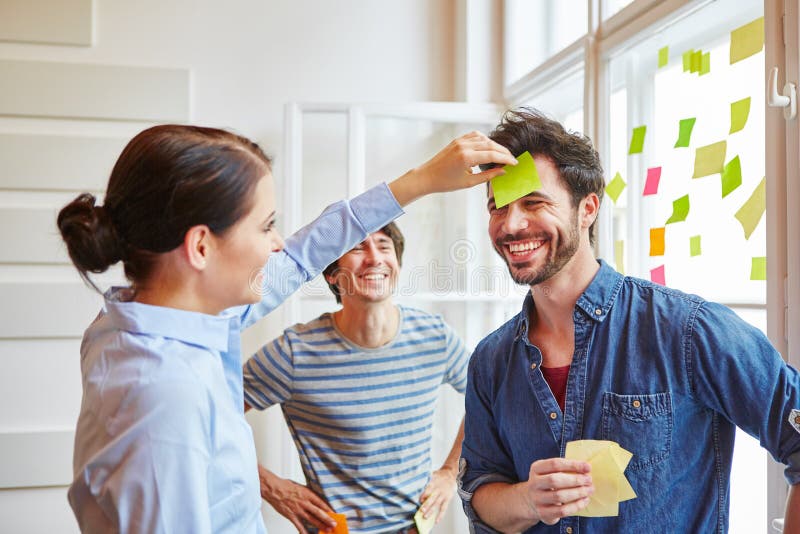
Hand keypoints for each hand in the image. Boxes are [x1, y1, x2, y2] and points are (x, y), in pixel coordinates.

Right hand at [259, 465, 335, 533]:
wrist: (274, 489)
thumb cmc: (286, 486)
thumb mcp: (301, 487)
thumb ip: (309, 494)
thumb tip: (316, 498)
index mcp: (308, 494)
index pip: (321, 502)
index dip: (329, 509)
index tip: (335, 513)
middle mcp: (304, 502)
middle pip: (318, 512)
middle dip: (328, 519)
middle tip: (334, 524)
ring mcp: (298, 510)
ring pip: (311, 519)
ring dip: (320, 525)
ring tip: (327, 530)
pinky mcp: (291, 515)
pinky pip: (299, 525)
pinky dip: (304, 531)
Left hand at [389, 131, 516, 204]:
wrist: (427, 176)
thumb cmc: (446, 182)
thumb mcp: (469, 182)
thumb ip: (488, 176)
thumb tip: (503, 171)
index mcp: (466, 158)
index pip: (492, 155)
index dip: (506, 159)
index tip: (515, 163)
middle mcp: (464, 146)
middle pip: (491, 145)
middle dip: (503, 152)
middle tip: (512, 159)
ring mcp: (460, 141)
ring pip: (484, 138)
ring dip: (495, 145)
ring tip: (502, 155)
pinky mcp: (458, 140)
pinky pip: (475, 136)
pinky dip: (485, 140)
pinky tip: (490, 147)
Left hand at [419, 466, 457, 523]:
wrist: (451, 474)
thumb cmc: (439, 476)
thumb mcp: (433, 474)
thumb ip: (426, 480)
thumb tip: (416, 483)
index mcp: (434, 483)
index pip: (429, 489)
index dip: (425, 494)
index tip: (420, 500)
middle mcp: (439, 490)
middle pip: (432, 498)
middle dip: (427, 505)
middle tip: (421, 510)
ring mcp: (443, 495)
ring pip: (437, 504)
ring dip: (431, 511)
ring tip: (425, 517)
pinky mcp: (447, 499)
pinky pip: (444, 508)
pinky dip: (440, 515)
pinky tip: (436, 521)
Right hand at [516, 458, 593, 524]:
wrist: (531, 501)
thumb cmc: (548, 483)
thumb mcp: (550, 471)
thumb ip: (565, 468)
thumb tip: (586, 468)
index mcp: (536, 469)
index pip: (554, 464)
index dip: (572, 465)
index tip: (588, 467)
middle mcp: (534, 483)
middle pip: (554, 480)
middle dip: (575, 480)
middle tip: (589, 480)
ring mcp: (537, 499)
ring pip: (559, 496)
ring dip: (578, 493)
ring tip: (590, 489)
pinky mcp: (543, 513)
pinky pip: (562, 510)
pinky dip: (576, 505)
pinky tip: (585, 500)